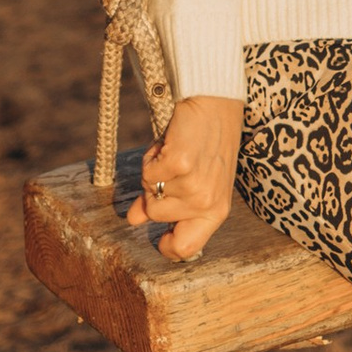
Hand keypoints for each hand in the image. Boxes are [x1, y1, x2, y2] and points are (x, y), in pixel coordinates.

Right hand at [122, 94, 242, 262]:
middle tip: (171, 170)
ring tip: (173, 154)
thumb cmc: (206, 142)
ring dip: (154, 172)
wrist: (216, 103)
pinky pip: (147, 172)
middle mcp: (207, 203)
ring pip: (149, 192)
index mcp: (216, 211)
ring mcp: (194, 185)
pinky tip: (168, 145)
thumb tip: (135, 219)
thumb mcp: (194, 178)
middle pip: (156, 215)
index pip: (185, 249)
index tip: (159, 237)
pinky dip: (151, 157)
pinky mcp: (181, 164)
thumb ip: (167, 202)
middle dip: (154, 192)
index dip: (166, 247)